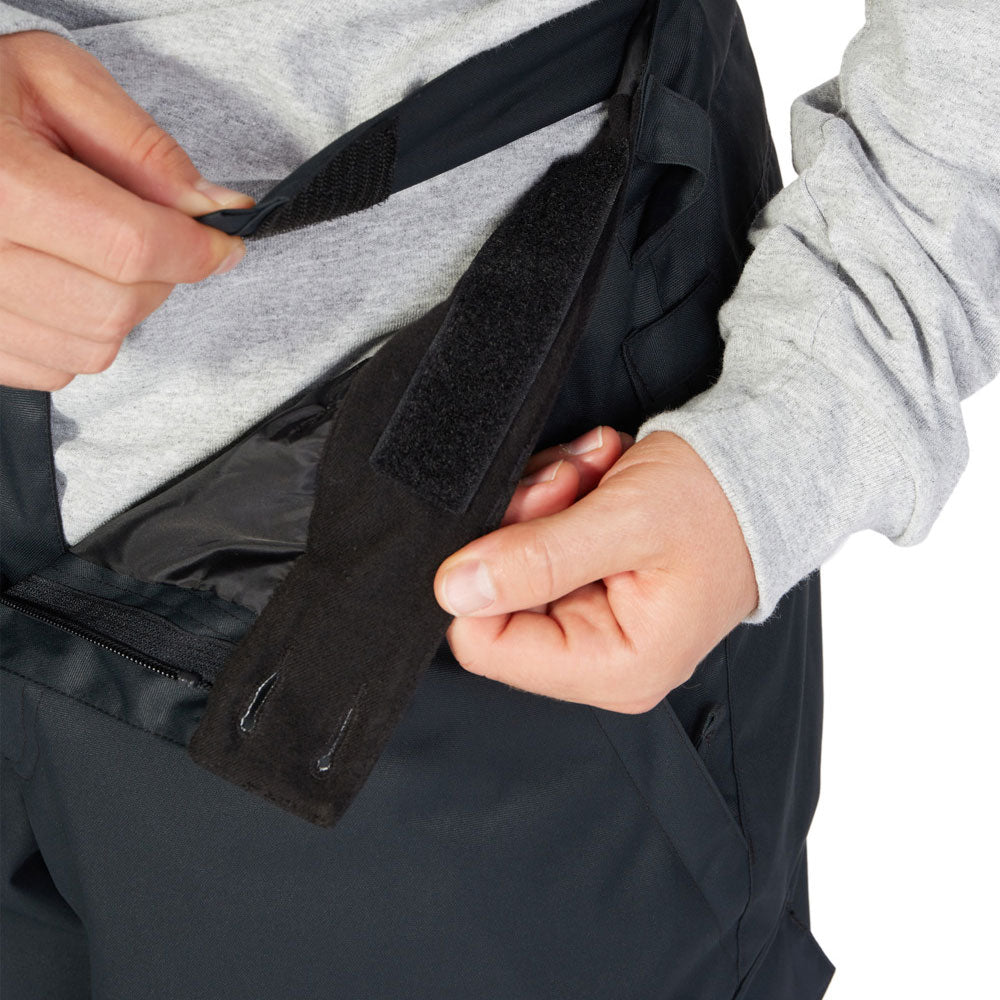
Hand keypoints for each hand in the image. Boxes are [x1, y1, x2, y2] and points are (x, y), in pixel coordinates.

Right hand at [0, 30, 253, 390]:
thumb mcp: (55, 80)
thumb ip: (143, 146)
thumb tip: (213, 206)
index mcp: (0, 180)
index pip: (132, 246)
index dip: (197, 250)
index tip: (223, 243)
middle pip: (119, 305)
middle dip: (160, 276)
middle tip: (151, 236)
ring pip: (94, 347)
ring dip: (123, 309)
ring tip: (95, 253)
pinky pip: (57, 369)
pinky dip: (80, 334)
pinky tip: (63, 282)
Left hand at [433, 427, 758, 713]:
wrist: (762, 474)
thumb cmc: (717, 502)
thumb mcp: (627, 520)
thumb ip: (538, 558)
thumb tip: (455, 589)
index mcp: (614, 667)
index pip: (487, 643)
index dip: (486, 569)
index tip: (534, 509)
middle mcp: (599, 661)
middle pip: (496, 599)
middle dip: (523, 524)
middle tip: (569, 484)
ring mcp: (592, 628)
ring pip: (509, 565)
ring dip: (540, 503)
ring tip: (590, 477)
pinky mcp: (586, 595)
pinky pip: (533, 549)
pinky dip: (553, 503)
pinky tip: (593, 483)